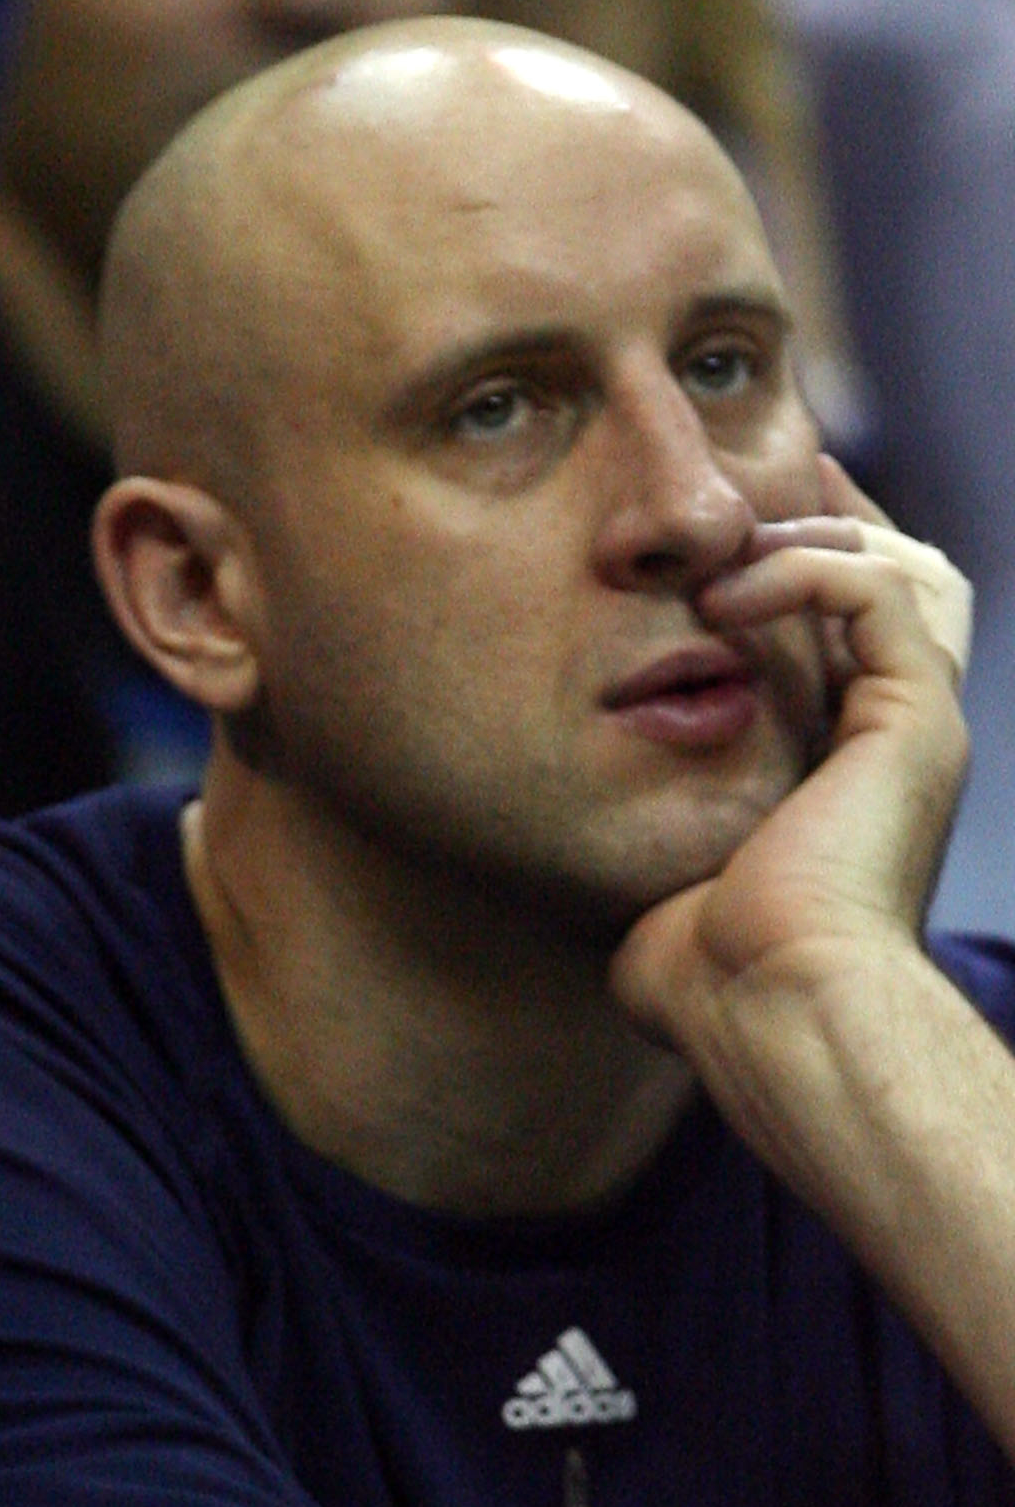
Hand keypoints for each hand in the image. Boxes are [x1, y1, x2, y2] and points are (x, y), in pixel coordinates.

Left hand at [612, 456, 972, 1048]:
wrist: (768, 1009)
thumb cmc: (704, 979)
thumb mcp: (660, 883)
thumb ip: (642, 846)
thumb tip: (589, 859)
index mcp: (849, 772)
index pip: (852, 638)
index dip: (798, 573)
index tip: (724, 538)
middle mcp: (900, 742)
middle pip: (904, 582)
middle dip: (828, 524)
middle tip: (745, 497)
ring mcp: (918, 731)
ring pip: (908, 571)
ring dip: (815, 542)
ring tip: (726, 559)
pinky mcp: (915, 724)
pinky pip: (881, 593)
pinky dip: (809, 571)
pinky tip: (728, 596)